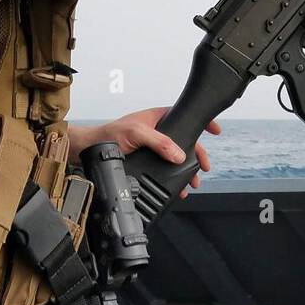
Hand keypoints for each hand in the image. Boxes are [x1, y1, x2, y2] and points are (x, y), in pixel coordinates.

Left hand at [68, 107, 221, 198]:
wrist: (89, 152)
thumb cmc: (108, 136)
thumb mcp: (136, 134)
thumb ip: (159, 142)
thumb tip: (180, 155)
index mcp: (157, 118)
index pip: (184, 116)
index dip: (201, 122)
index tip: (215, 130)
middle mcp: (157, 132)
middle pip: (185, 142)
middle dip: (197, 155)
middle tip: (205, 167)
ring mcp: (152, 148)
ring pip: (176, 158)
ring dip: (187, 171)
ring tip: (192, 183)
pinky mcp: (147, 162)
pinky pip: (165, 170)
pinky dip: (174, 179)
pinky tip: (177, 188)